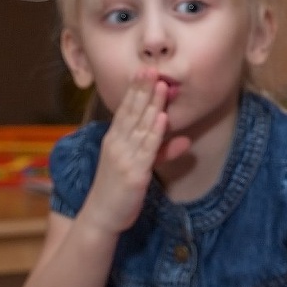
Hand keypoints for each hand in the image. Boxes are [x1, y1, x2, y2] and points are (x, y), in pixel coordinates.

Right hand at [78, 69, 190, 236]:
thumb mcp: (140, 166)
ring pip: (140, 126)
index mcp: (114, 140)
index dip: (136, 90)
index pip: (126, 110)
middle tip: (151, 68)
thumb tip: (185, 140)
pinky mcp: (133, 173)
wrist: (102, 217)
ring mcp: (123, 158)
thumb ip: (161, 152)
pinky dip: (155, 132)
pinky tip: (162, 118)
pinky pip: (146, 149)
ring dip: (151, 105)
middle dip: (142, 90)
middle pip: (131, 113)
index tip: (145, 71)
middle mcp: (116, 145)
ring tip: (161, 85)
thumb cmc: (119, 191)